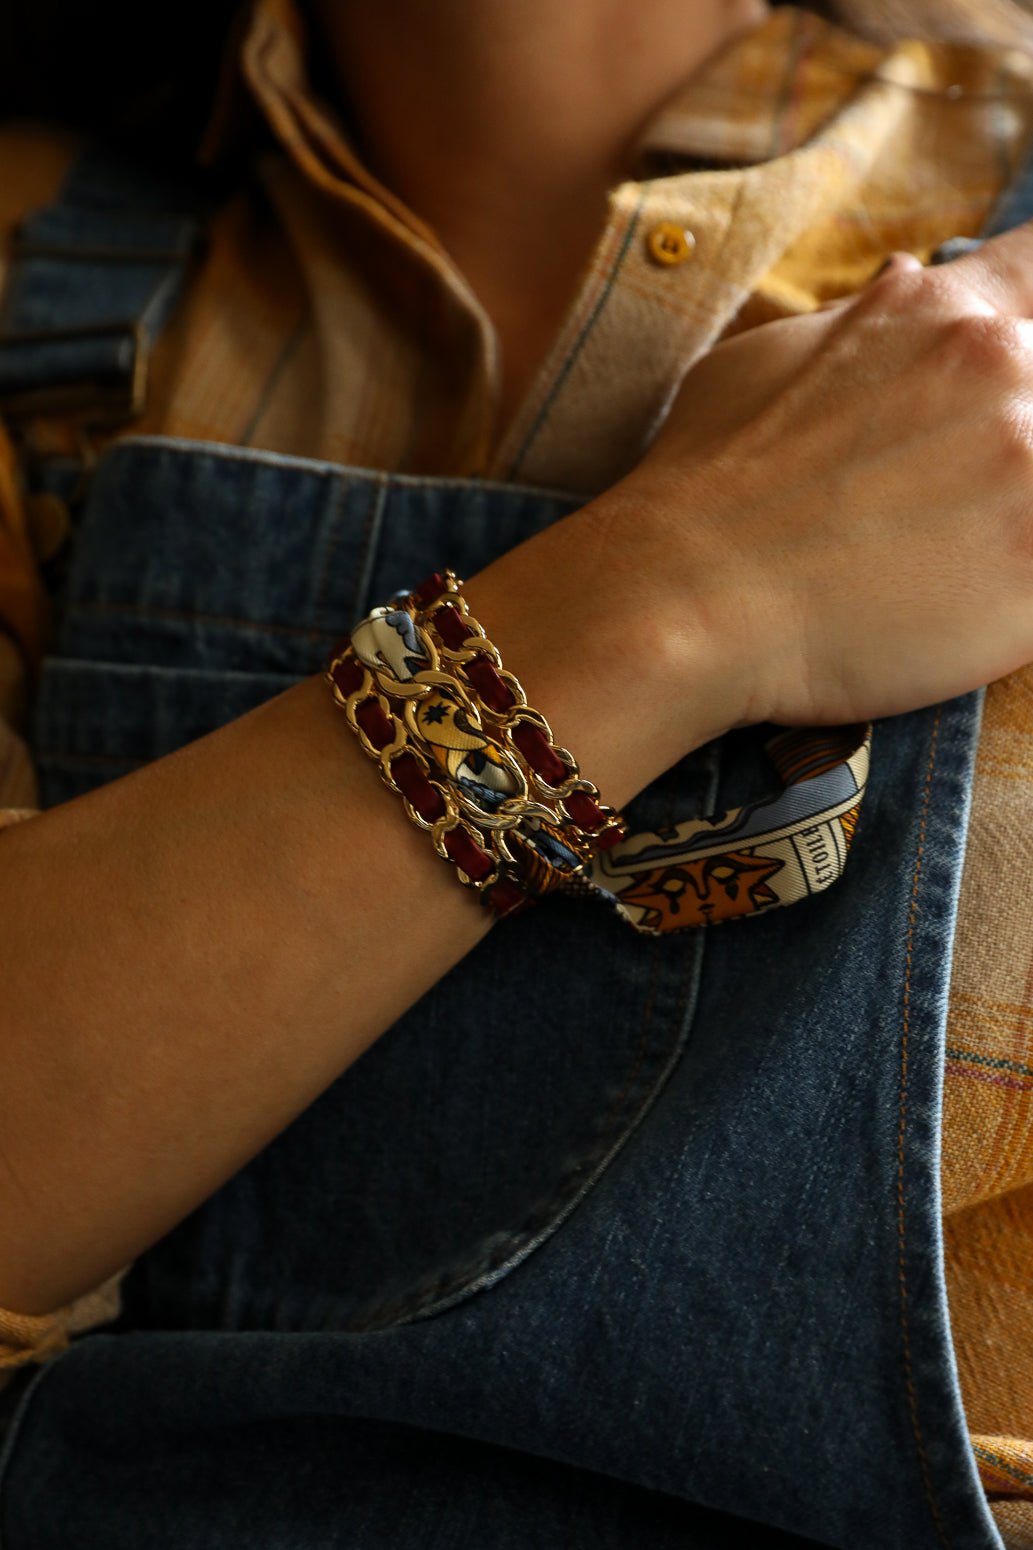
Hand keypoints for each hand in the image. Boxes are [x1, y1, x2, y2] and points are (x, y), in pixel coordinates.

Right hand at [615, 233, 1032, 731]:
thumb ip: (863, 321)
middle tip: (942, 490)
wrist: (682, 599)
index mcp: (948, 312)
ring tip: (938, 549)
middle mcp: (1007, 372)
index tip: (1008, 368)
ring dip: (1008, 510)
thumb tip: (906, 281)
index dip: (1028, 319)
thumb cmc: (705, 483)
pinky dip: (1011, 585)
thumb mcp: (769, 356)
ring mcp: (1031, 476)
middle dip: (1009, 432)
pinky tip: (958, 598)